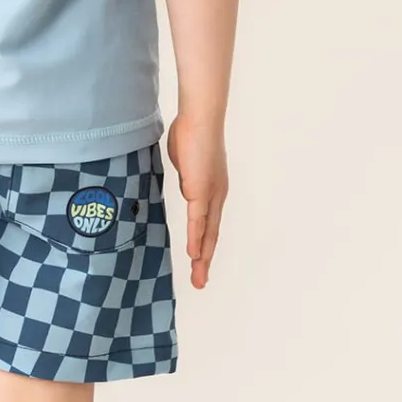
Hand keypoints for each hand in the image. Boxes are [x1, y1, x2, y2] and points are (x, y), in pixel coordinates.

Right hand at [165, 110, 227, 288]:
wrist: (200, 118)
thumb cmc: (191, 133)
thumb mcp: (186, 163)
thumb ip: (187, 179)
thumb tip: (184, 188)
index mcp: (213, 190)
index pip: (209, 224)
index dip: (204, 244)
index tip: (199, 262)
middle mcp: (216, 196)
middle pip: (211, 235)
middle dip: (205, 261)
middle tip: (200, 282)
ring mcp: (211, 195)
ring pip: (207, 233)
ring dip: (202, 258)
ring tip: (198, 278)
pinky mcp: (202, 191)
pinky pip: (198, 221)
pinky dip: (196, 240)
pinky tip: (193, 256)